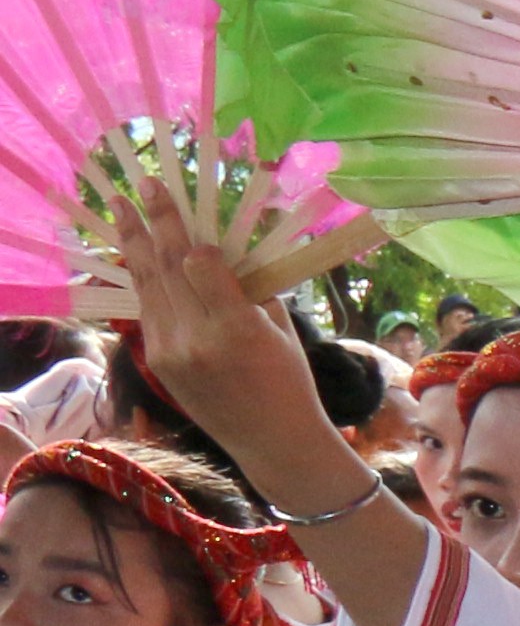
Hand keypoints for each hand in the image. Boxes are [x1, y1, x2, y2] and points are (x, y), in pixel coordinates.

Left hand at [90, 189, 313, 442]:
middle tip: (143, 184)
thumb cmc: (291, 382)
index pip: (199, 266)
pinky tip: (137, 253)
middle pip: (166, 267)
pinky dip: (144, 277)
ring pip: (148, 284)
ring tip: (122, 207)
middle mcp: (196, 340)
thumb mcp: (282, 331)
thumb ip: (250, 291)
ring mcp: (170, 352)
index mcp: (238, 330)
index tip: (180, 203)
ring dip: (134, 242)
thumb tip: (223, 253)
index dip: (189, 235)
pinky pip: (149, 309)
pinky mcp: (158, 361)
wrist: (272, 441)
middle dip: (153, 221)